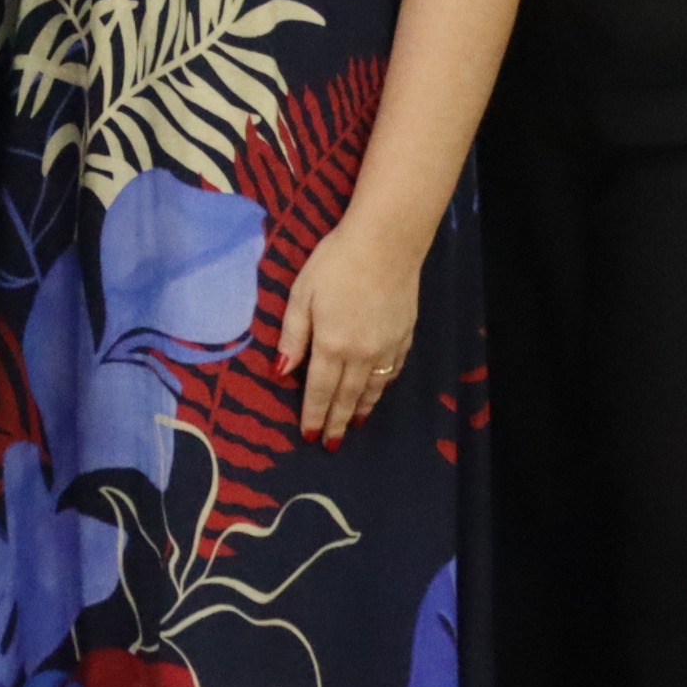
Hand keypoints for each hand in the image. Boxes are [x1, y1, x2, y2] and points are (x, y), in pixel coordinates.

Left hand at [278, 215, 425, 446]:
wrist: (387, 242)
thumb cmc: (335, 262)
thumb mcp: (302, 294)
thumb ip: (293, 335)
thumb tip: (281, 371)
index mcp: (331, 345)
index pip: (319, 390)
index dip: (313, 415)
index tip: (309, 436)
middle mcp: (361, 354)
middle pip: (347, 396)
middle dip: (337, 422)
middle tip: (331, 444)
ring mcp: (387, 347)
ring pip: (373, 388)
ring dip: (362, 410)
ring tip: (355, 426)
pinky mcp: (405, 336)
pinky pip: (393, 371)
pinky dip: (383, 387)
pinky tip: (378, 391)